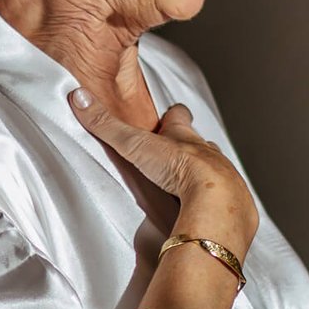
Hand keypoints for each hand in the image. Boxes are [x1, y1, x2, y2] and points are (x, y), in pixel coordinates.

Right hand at [69, 91, 257, 245]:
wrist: (216, 200)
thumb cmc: (182, 168)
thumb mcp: (136, 144)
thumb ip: (106, 125)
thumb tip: (80, 97)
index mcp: (185, 136)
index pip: (180, 116)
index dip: (174, 115)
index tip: (171, 113)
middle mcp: (207, 153)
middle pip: (200, 144)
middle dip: (189, 147)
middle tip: (176, 154)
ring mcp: (223, 177)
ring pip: (214, 170)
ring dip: (202, 175)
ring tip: (188, 186)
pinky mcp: (228, 203)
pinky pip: (220, 200)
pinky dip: (211, 202)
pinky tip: (202, 211)